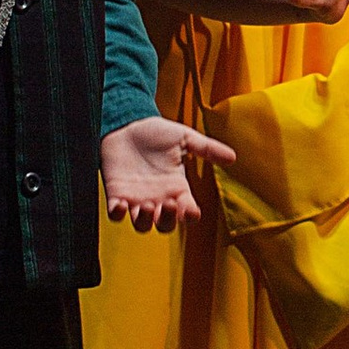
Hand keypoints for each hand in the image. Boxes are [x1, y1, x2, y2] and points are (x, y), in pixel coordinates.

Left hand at [101, 114, 233, 230]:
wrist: (126, 122)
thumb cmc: (156, 131)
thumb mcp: (185, 138)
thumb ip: (207, 148)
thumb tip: (233, 157)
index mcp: (177, 188)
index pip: (187, 212)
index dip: (190, 216)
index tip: (190, 209)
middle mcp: (158, 198)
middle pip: (165, 225)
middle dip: (167, 220)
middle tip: (168, 203)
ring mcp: (136, 199)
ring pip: (142, 226)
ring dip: (145, 221)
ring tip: (147, 205)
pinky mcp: (116, 194)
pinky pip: (116, 215)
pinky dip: (117, 214)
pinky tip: (122, 204)